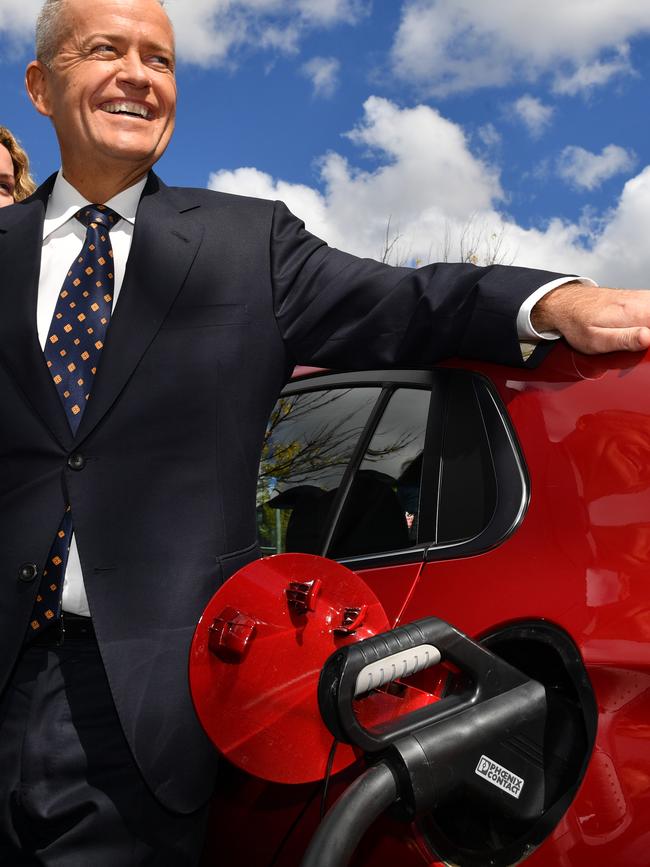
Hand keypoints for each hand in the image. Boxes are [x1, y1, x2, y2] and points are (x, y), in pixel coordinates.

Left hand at [531, 282, 649, 353]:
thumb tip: (649, 338)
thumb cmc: (578, 324)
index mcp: (635, 313)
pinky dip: (647, 320)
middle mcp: (642, 301)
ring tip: (639, 342)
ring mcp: (641, 297)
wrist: (565, 303)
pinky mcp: (639, 298)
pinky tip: (640, 333)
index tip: (645, 349)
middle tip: (640, 348)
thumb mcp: (597, 340)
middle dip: (649, 338)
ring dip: (647, 329)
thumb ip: (625, 340)